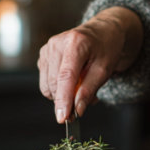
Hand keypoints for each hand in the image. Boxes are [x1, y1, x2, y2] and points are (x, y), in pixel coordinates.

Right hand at [38, 7, 142, 123]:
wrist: (102, 31)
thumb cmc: (106, 47)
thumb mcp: (105, 69)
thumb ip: (89, 90)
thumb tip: (77, 110)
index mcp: (75, 42)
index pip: (65, 76)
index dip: (63, 99)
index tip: (63, 118)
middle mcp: (57, 43)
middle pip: (54, 83)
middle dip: (66, 101)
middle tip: (85, 104)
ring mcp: (47, 48)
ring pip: (47, 85)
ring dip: (63, 95)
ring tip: (82, 88)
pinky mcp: (43, 55)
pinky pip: (46, 81)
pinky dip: (59, 88)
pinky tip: (73, 82)